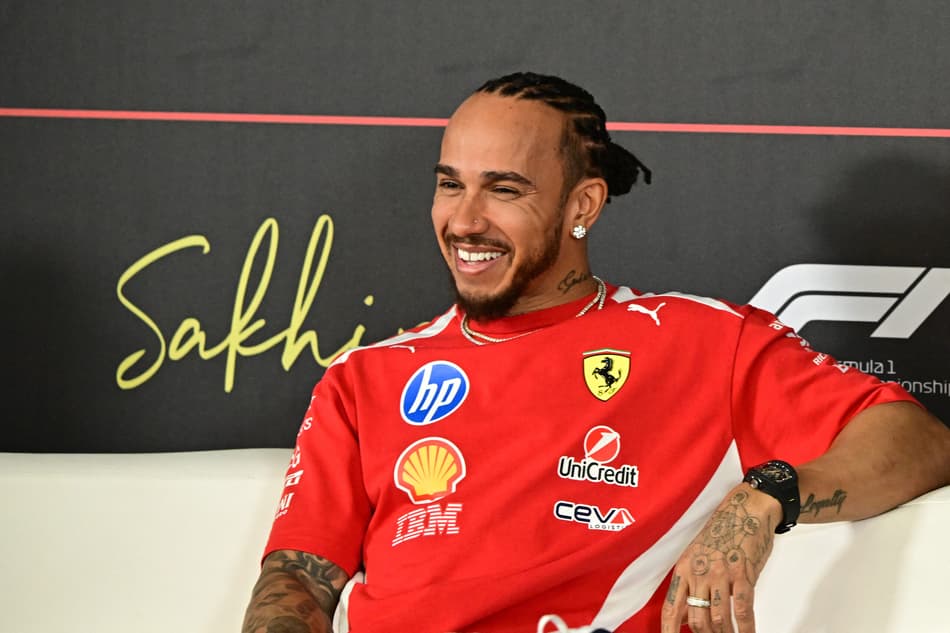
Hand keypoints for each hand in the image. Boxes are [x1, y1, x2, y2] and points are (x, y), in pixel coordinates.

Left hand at [661, 485, 779, 632]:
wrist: (745, 511)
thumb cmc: (721, 533)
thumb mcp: (696, 556)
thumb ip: (690, 585)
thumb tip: (685, 616)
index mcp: (684, 569)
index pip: (671, 609)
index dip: (668, 631)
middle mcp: (699, 573)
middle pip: (696, 620)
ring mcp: (721, 575)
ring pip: (718, 619)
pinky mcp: (743, 575)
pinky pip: (742, 610)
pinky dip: (745, 629)